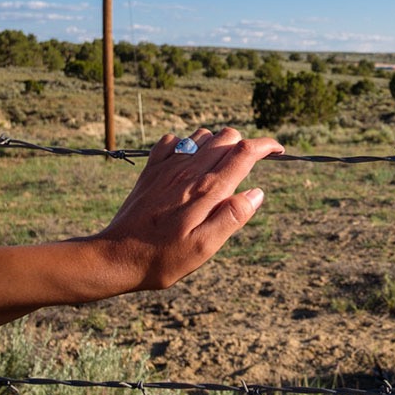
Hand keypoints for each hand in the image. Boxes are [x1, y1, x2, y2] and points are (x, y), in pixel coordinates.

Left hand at [92, 128, 283, 291]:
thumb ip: (232, 217)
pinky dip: (187, 145)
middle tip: (248, 168)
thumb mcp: (205, 248)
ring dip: (217, 145)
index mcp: (207, 190)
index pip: (245, 152)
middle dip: (245, 145)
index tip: (279, 151)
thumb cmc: (163, 258)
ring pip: (203, 135)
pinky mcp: (151, 170)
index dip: (267, 146)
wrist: (115, 257)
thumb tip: (257, 192)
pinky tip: (188, 164)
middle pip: (227, 137)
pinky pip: (173, 141)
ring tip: (220, 168)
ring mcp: (168, 167)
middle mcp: (189, 171)